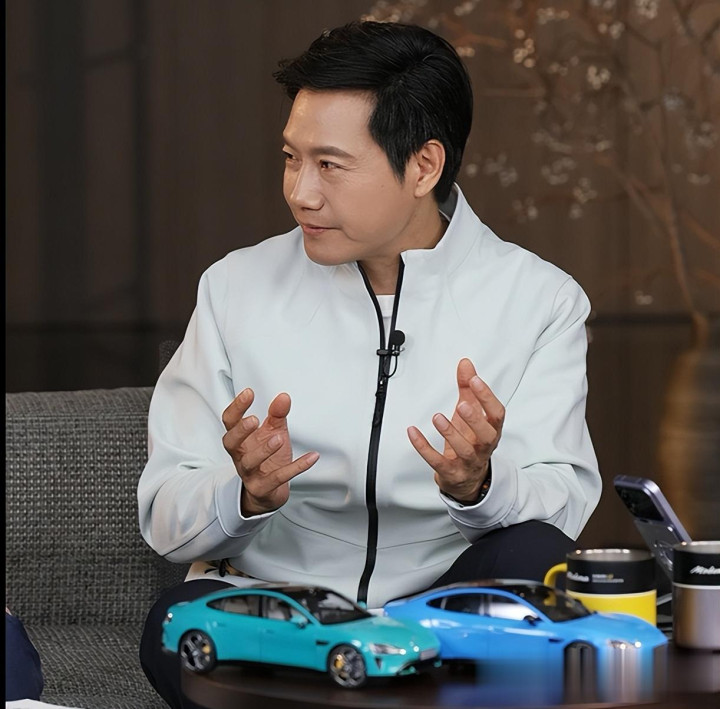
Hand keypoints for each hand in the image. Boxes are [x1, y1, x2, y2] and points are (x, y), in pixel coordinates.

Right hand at [222, 388, 318, 515]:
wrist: (268, 493)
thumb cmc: (267, 458)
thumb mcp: (273, 433)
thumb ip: (277, 415)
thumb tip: (284, 397)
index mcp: (240, 440)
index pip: (230, 422)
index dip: (236, 407)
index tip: (249, 393)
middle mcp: (240, 456)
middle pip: (230, 443)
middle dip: (241, 431)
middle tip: (254, 420)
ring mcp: (249, 474)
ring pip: (250, 463)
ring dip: (263, 450)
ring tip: (279, 438)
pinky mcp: (263, 488)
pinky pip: (279, 478)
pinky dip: (297, 467)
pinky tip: (312, 457)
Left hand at [408, 358, 503, 503]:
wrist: (467, 479)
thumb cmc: (470, 441)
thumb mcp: (470, 415)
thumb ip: (468, 389)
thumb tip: (466, 364)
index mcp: (491, 430)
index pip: (496, 414)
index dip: (488, 397)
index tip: (475, 380)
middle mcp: (483, 447)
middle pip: (486, 436)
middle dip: (475, 420)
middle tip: (462, 405)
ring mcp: (467, 462)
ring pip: (464, 450)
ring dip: (450, 433)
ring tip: (437, 417)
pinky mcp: (450, 472)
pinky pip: (437, 461)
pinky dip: (424, 448)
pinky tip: (413, 433)